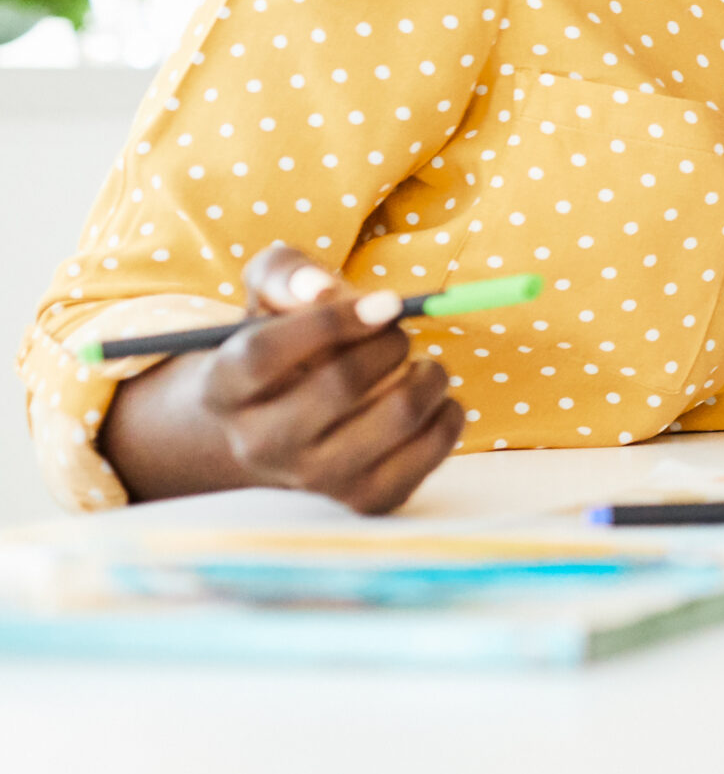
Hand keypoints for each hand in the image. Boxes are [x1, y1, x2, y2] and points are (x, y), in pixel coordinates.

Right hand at [100, 243, 465, 511]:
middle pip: (340, 383)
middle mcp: (258, 443)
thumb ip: (286, 273)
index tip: (388, 301)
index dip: (332, 320)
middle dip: (390, 343)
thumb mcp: (267, 297)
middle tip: (399, 332)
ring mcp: (310, 479)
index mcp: (223, 387)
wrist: (275, 428)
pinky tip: (434, 399)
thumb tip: (320, 286)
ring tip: (420, 364)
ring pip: (397, 415)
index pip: (264, 353)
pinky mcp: (362, 500)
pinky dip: (449, 415)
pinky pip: (429, 452)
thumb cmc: (279, 345)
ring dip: (429, 375)